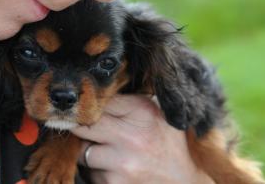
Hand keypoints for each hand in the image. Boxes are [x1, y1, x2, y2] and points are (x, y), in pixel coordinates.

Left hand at [71, 95, 213, 183]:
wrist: (184, 182)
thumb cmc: (168, 144)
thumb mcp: (159, 114)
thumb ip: (130, 101)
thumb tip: (95, 89)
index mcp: (142, 111)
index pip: (99, 101)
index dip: (90, 105)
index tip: (86, 107)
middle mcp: (131, 136)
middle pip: (82, 124)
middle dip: (80, 126)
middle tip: (86, 127)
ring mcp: (122, 163)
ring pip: (83, 151)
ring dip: (90, 151)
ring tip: (110, 152)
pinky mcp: (114, 183)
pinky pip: (91, 173)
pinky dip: (98, 171)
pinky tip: (117, 169)